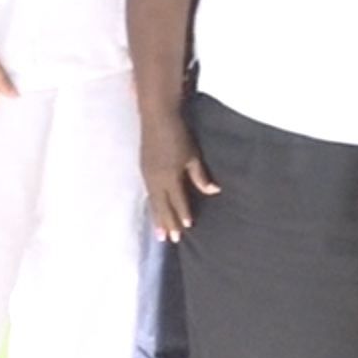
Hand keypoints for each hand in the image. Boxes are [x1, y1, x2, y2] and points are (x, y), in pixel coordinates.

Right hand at [140, 116, 219, 239]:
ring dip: (157, 217)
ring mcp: (147, 175)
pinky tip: (155, 211)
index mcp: (169, 177)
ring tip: (159, 234)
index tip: (187, 228)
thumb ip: (200, 176)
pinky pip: (148, 194)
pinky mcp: (143, 169)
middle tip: (170, 240)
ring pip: (153, 201)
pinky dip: (152, 205)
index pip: (177, 201)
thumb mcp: (193, 155)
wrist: (157, 117)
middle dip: (167, 223)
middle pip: (162, 206)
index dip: (182, 214)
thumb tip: (214, 192)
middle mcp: (155, 180)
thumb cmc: (179, 134)